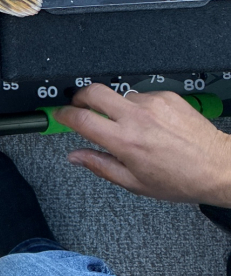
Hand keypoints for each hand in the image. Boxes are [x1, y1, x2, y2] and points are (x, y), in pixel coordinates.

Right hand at [57, 83, 230, 204]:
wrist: (218, 167)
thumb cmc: (181, 179)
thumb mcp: (134, 183)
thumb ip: (100, 166)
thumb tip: (76, 156)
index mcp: (125, 141)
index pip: (81, 119)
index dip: (64, 115)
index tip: (60, 115)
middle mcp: (137, 118)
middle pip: (93, 91)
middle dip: (80, 96)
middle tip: (80, 105)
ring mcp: (152, 103)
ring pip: (120, 95)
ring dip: (117, 107)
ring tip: (131, 126)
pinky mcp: (166, 96)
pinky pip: (142, 96)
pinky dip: (140, 108)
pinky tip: (152, 124)